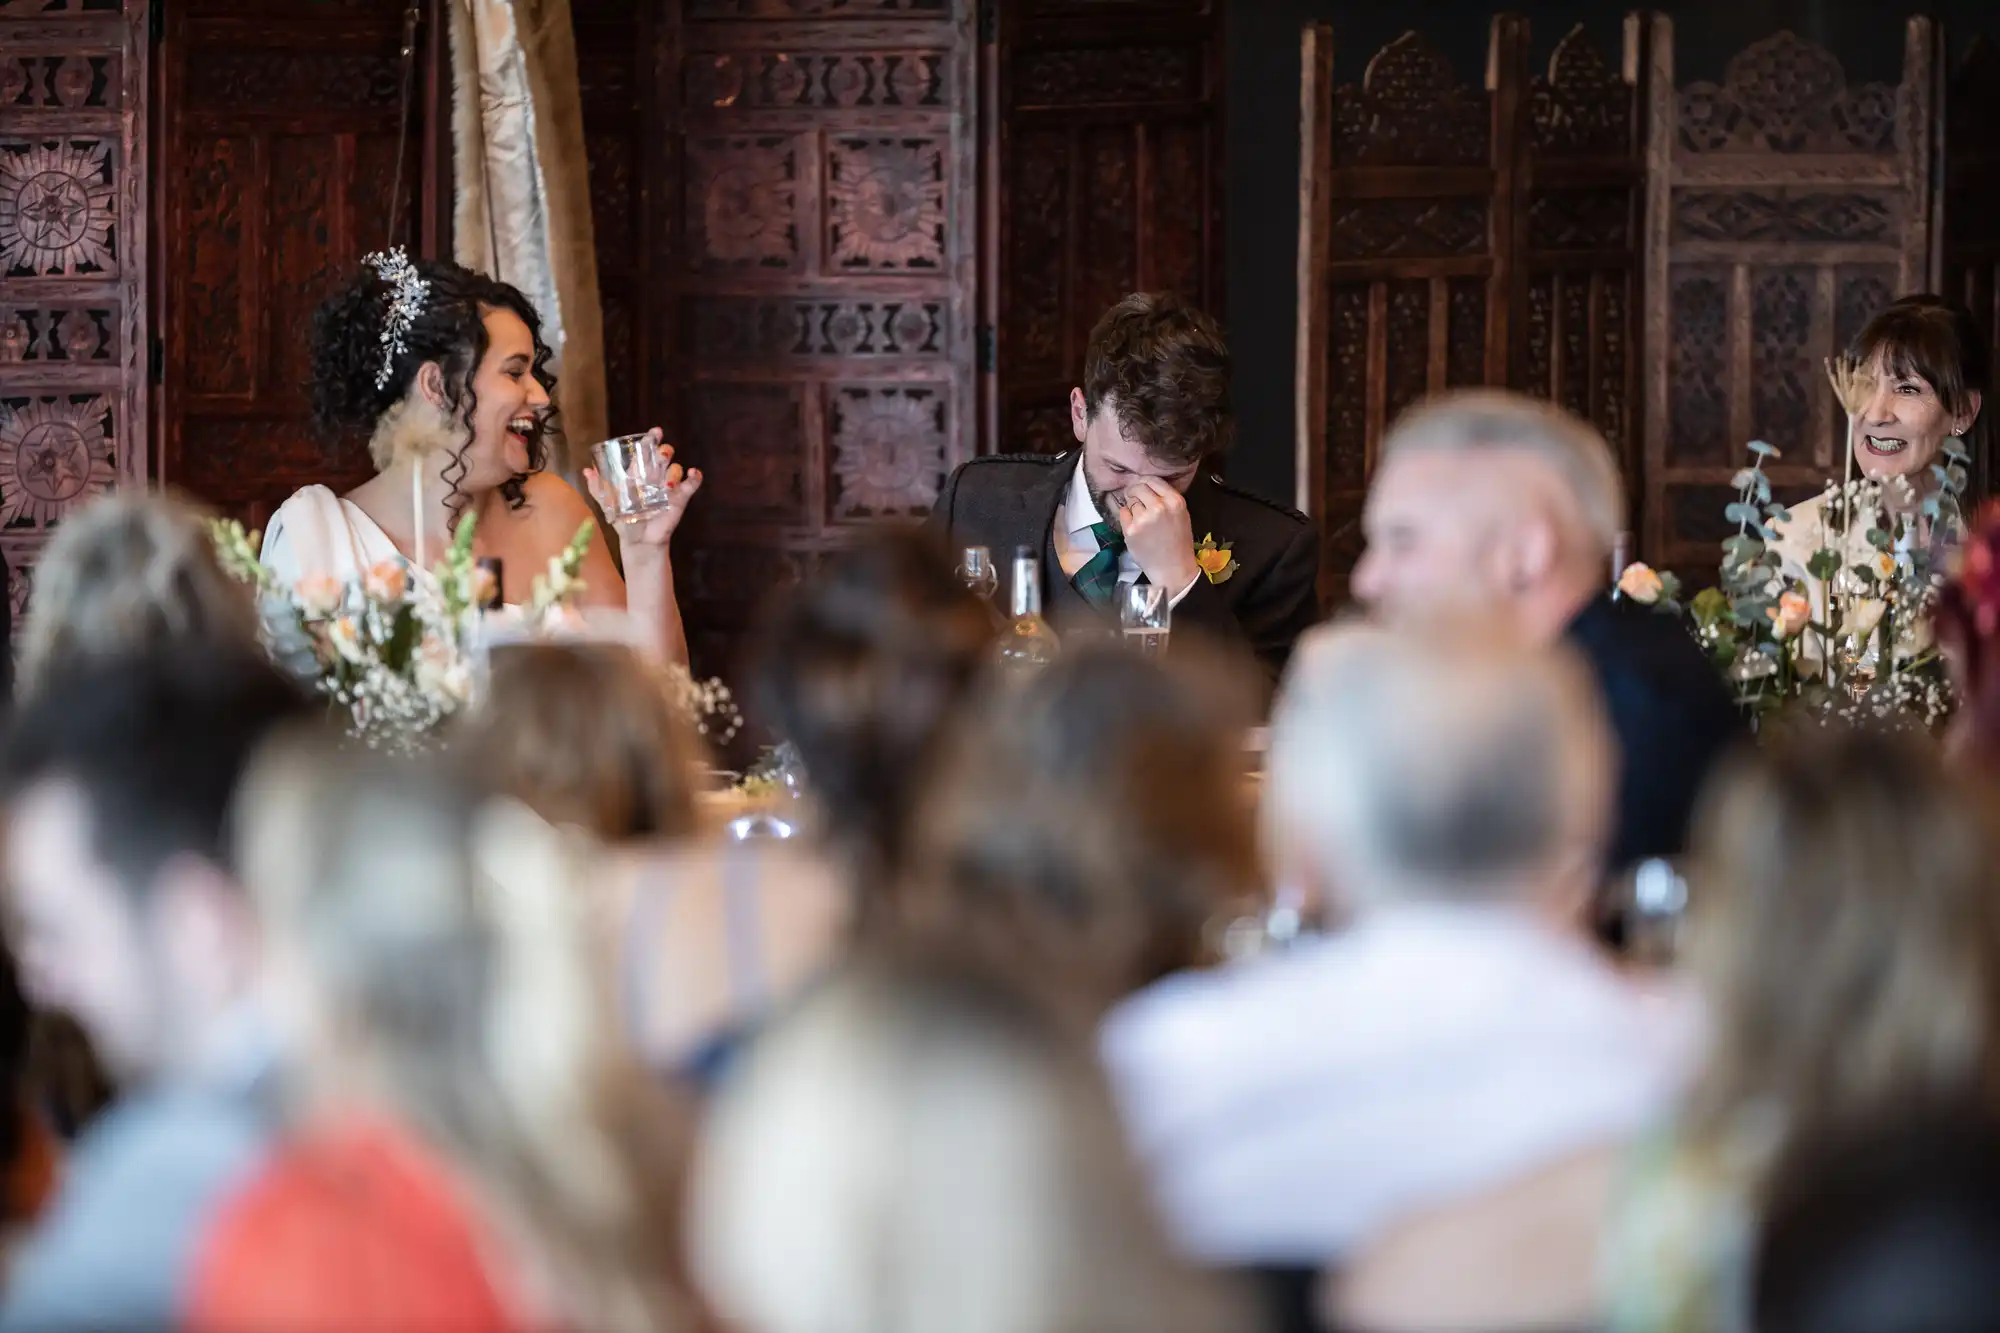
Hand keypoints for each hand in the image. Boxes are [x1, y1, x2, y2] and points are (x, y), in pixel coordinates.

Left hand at [584, 428, 702, 556]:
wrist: (638, 542)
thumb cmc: (623, 522)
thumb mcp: (607, 503)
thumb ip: (597, 487)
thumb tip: (586, 471)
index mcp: (638, 474)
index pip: (646, 451)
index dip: (651, 439)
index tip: (655, 432)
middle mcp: (655, 477)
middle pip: (664, 455)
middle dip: (664, 451)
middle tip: (661, 455)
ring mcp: (669, 488)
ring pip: (676, 468)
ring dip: (674, 470)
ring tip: (666, 483)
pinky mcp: (680, 499)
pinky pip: (692, 484)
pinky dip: (695, 477)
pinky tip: (693, 473)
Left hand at [1117, 477, 1200, 591]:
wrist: (1173, 568)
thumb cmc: (1178, 542)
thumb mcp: (1181, 514)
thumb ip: (1166, 498)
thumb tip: (1145, 484)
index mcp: (1174, 501)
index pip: (1152, 480)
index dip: (1144, 482)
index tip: (1141, 487)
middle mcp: (1158, 507)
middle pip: (1138, 487)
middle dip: (1134, 492)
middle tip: (1135, 499)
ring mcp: (1143, 518)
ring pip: (1130, 501)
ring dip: (1132, 507)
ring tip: (1142, 520)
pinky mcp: (1130, 530)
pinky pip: (1122, 513)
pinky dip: (1126, 518)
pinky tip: (1136, 527)